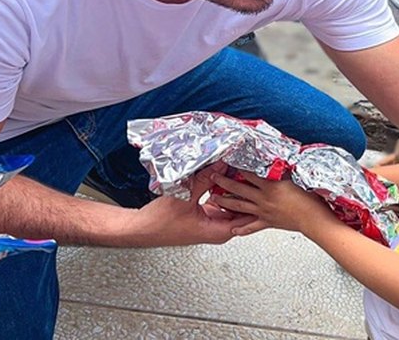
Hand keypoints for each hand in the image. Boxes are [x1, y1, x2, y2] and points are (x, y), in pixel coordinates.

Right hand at [118, 167, 257, 246]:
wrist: (142, 228)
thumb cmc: (159, 222)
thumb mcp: (185, 196)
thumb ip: (205, 180)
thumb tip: (221, 166)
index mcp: (217, 231)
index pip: (248, 218)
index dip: (253, 200)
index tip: (256, 186)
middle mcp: (216, 230)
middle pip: (241, 210)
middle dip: (245, 193)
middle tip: (249, 175)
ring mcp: (211, 223)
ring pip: (230, 206)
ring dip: (233, 191)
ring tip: (237, 174)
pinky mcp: (204, 217)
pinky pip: (220, 204)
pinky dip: (222, 193)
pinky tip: (221, 180)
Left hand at [211, 171, 335, 235]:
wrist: (314, 219)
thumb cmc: (309, 199)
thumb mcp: (297, 178)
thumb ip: (285, 170)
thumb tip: (278, 160)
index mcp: (271, 186)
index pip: (249, 173)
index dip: (237, 166)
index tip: (227, 160)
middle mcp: (264, 199)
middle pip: (239, 189)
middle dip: (224, 182)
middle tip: (212, 177)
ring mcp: (264, 211)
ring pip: (240, 207)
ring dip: (225, 203)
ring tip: (214, 199)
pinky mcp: (268, 222)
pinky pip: (252, 226)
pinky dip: (242, 229)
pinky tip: (233, 230)